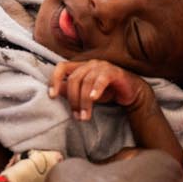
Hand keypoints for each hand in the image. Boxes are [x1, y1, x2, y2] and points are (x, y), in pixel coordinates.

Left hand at [49, 61, 182, 167]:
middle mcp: (90, 64)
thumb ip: (71, 92)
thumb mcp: (84, 94)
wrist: (130, 93)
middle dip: (73, 100)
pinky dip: (96, 89)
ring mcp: (102, 66)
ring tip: (85, 117)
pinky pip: (102, 79)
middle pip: (74, 79)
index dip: (54, 80)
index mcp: (80, 67)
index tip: (52, 96)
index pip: (61, 67)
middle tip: (76, 116)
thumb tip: (56, 93)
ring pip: (86, 82)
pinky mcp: (114, 72)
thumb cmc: (105, 92)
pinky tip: (94, 99)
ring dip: (84, 102)